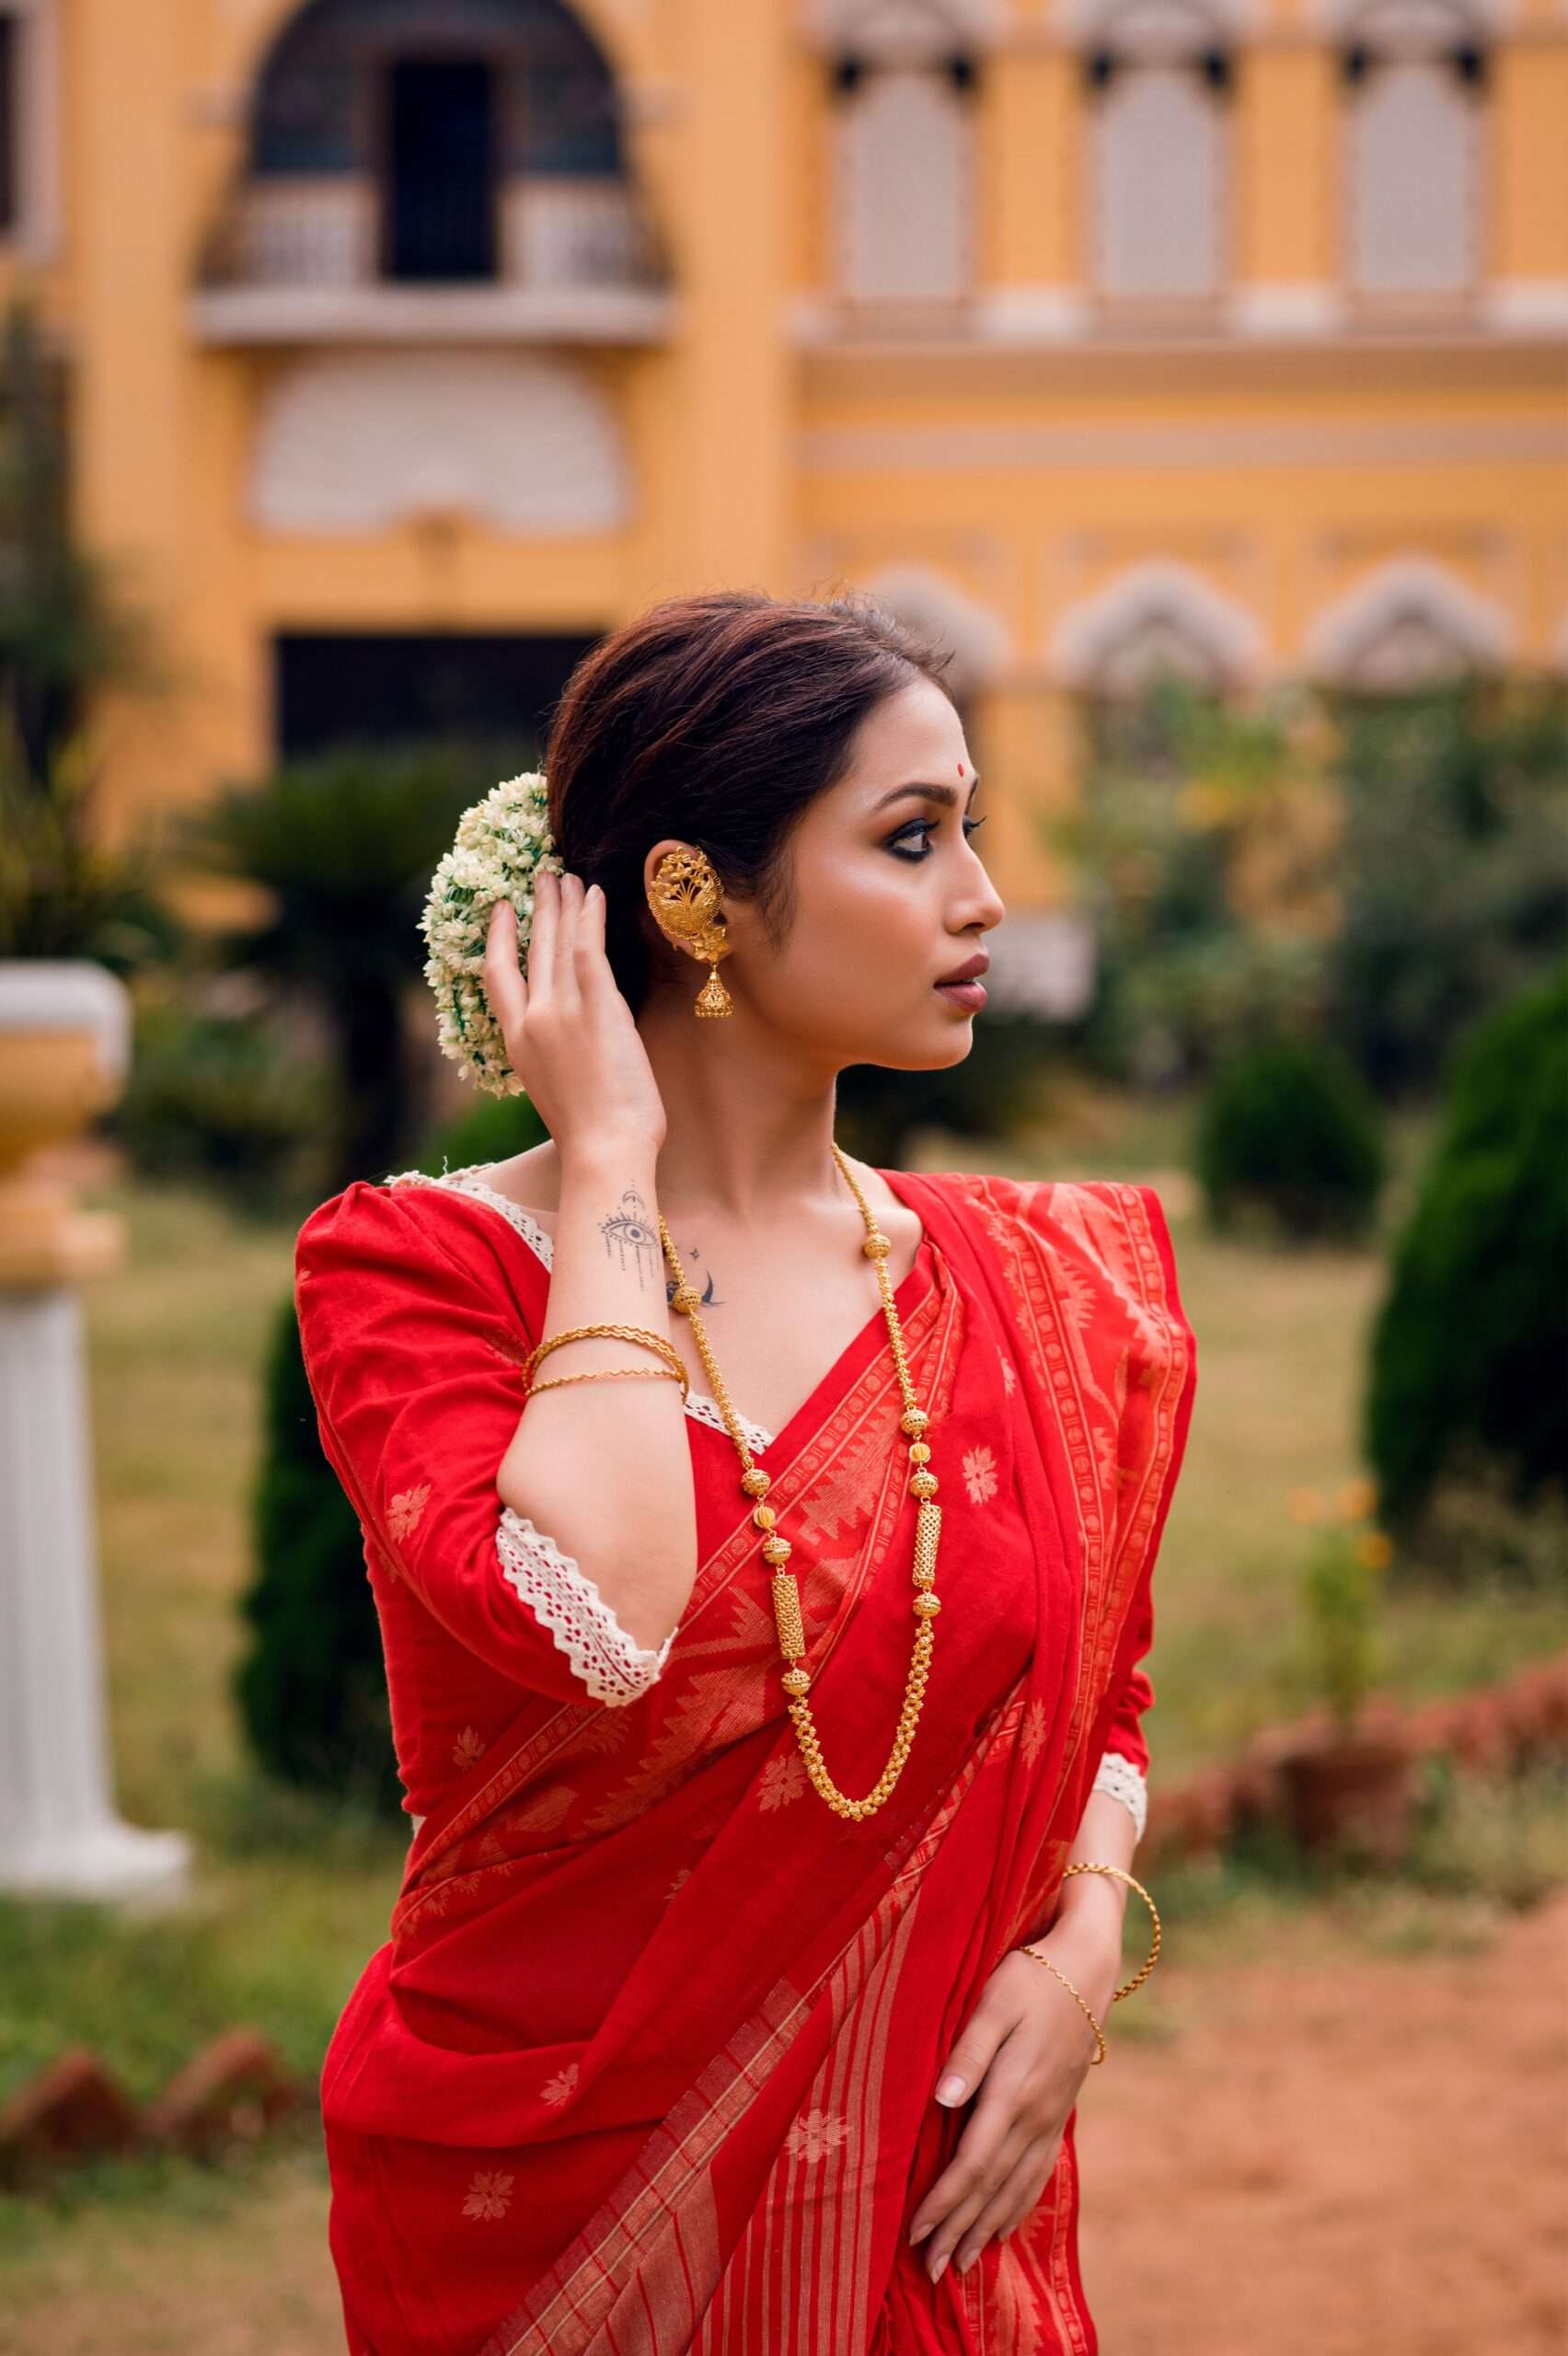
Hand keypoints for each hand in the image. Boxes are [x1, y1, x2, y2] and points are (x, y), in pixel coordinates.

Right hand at [483, 871, 667, 1158]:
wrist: (606, 1151)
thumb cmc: (591, 1135)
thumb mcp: (555, 1087)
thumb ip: (554, 1052)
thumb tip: (572, 1034)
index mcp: (517, 1042)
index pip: (498, 976)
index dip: (500, 938)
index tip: (504, 909)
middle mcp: (533, 1020)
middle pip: (532, 949)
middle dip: (539, 908)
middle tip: (544, 876)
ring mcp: (564, 1012)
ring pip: (559, 943)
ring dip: (565, 904)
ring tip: (569, 876)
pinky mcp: (599, 1010)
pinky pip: (590, 950)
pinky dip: (591, 919)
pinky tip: (595, 896)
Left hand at [907, 1922, 1117, 2284]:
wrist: (1088, 1967)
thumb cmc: (1031, 1976)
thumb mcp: (994, 2001)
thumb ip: (969, 2051)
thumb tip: (943, 2099)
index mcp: (1013, 2091)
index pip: (972, 2163)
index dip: (944, 2202)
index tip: (915, 2233)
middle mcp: (1034, 2115)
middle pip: (992, 2187)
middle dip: (959, 2230)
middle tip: (931, 2272)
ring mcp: (1050, 2117)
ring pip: (1016, 2188)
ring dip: (986, 2228)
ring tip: (960, 2265)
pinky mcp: (1058, 2111)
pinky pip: (1037, 2173)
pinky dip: (1017, 2206)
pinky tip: (1003, 2225)